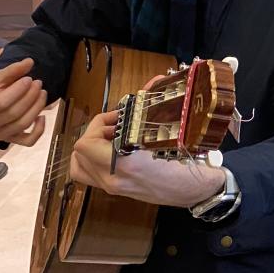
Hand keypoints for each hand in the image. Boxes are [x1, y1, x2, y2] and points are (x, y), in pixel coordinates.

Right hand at [0, 58, 48, 145]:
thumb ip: (11, 71)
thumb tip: (29, 62)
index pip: (0, 102)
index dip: (18, 90)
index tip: (28, 79)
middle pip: (14, 113)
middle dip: (31, 96)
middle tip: (38, 84)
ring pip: (23, 124)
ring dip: (37, 107)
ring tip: (42, 93)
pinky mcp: (11, 140)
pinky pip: (28, 141)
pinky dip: (39, 130)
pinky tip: (43, 116)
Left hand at [70, 111, 225, 208]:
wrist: (195, 190)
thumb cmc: (186, 165)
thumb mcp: (170, 135)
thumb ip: (153, 110)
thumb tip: (152, 82)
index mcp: (124, 164)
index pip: (85, 144)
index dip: (97, 125)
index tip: (117, 118)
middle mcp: (113, 178)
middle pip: (79, 152)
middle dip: (93, 133)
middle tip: (114, 126)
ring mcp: (112, 187)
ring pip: (78, 166)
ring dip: (87, 149)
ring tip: (108, 139)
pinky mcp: (116, 190)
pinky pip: (88, 176)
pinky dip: (90, 162)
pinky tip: (109, 153)